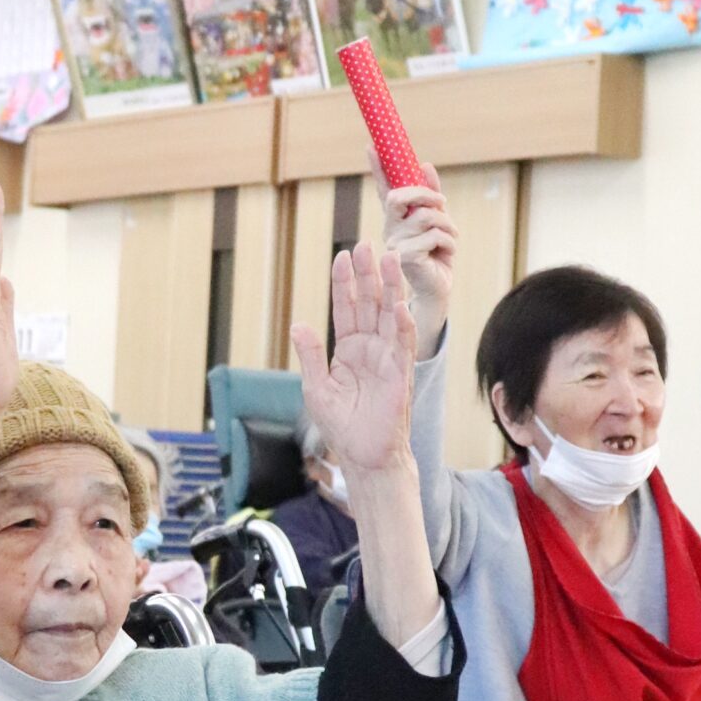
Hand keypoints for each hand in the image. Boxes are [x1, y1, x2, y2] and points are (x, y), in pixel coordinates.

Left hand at [291, 241, 416, 481]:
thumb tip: (298, 324)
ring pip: (389, 314)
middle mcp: (370, 348)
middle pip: (369, 303)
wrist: (364, 457)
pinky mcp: (400, 374)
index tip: (343, 256)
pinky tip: (398, 303)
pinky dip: (401, 324)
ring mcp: (387, 358)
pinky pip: (402, 345)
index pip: (346, 308)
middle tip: (367, 244)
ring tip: (390, 258)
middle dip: (368, 274)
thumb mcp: (317, 388)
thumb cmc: (342, 426)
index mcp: (348, 349)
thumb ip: (310, 355)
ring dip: (390, 287)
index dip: (344, 283)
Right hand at [374, 153, 454, 357]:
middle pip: (401, 197)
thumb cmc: (437, 255)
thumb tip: (425, 164)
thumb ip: (431, 195)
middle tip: (442, 203)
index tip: (372, 145)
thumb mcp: (438, 221)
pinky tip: (445, 254)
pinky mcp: (405, 258)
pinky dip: (448, 243)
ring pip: (426, 216)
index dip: (377, 166)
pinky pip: (433, 236)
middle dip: (426, 194)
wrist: (440, 288)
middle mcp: (390, 229)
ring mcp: (394, 244)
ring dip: (447, 226)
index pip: (385, 187)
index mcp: (396, 218)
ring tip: (450, 239)